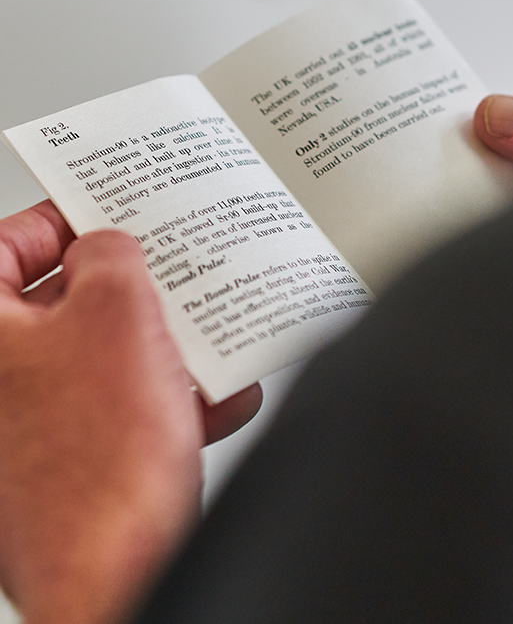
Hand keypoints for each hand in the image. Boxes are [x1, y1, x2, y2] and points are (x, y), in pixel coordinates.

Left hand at [0, 201, 260, 623]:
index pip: (7, 241)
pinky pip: (113, 413)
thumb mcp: (119, 314)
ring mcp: (22, 431)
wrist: (116, 582)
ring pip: (95, 359)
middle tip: (164, 273)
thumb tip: (108, 247)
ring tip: (202, 341)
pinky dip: (161, 400)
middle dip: (127, 290)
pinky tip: (210, 400)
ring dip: (156, 347)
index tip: (106, 212)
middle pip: (59, 302)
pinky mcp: (63, 469)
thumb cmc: (97, 465)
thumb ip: (111, 255)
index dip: (65, 218)